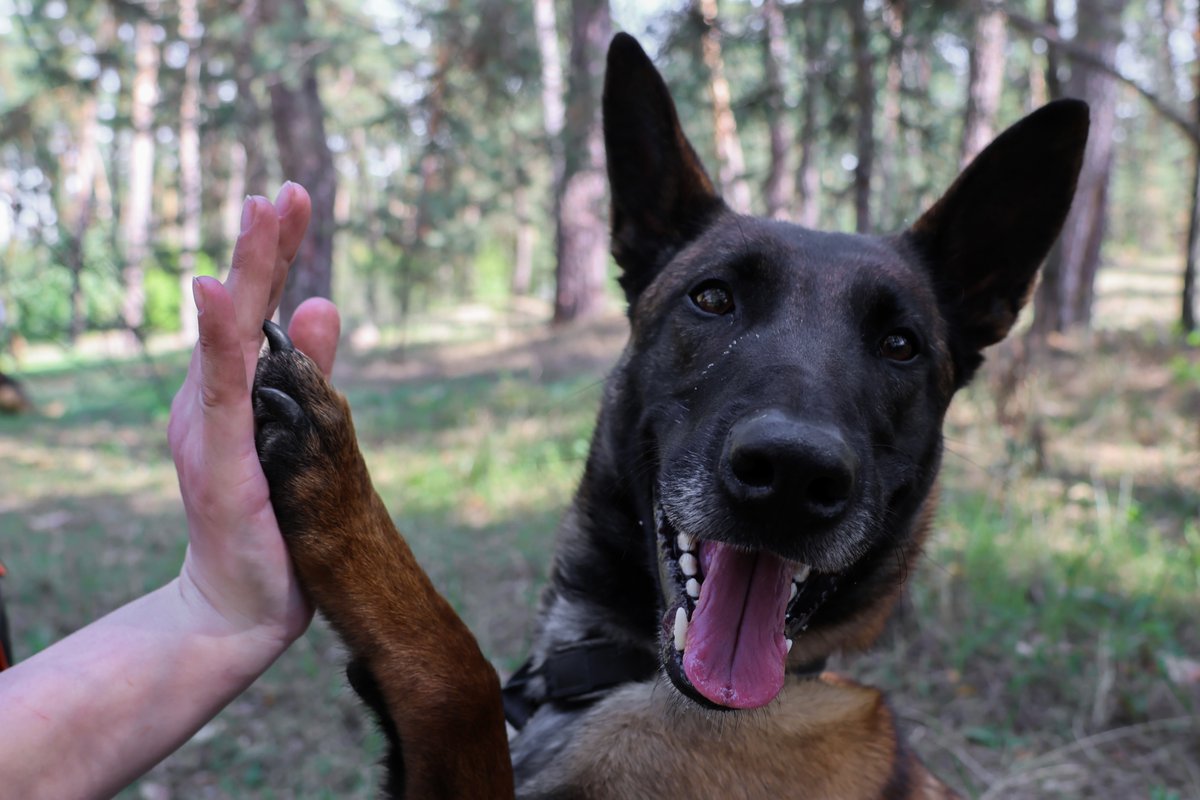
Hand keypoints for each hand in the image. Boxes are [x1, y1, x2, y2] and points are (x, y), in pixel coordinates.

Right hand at [167, 182, 340, 648]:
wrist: (242, 605)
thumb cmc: (273, 521)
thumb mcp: (295, 434)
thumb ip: (305, 371)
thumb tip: (325, 303)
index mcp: (233, 392)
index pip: (257, 312)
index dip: (275, 255)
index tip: (294, 200)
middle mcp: (211, 399)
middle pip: (239, 310)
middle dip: (264, 249)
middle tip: (284, 192)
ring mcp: (209, 426)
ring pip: (228, 337)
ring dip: (246, 274)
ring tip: (261, 215)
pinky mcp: (216, 458)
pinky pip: (219, 391)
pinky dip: (217, 340)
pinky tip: (216, 294)